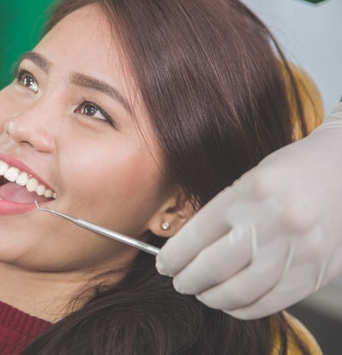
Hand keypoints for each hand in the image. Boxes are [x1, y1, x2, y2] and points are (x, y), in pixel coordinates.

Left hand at [156, 102, 341, 318]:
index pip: (197, 236)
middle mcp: (275, 222)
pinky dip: (245, 308)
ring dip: (212, 298)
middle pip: (214, 267)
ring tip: (202, 293)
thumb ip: (221, 214)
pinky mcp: (317, 270)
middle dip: (187, 280)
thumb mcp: (247, 180)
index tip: (163, 264)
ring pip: (241, 291)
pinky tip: (232, 303)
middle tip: (178, 282)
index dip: (173, 257)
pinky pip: (273, 302)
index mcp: (251, 193)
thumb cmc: (289, 171)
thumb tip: (186, 251)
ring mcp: (299, 249)